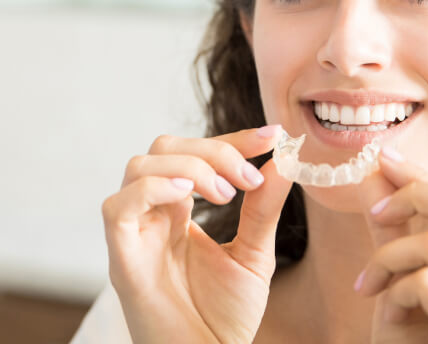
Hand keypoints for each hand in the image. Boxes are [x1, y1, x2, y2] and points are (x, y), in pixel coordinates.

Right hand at [102, 126, 291, 343]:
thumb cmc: (226, 316)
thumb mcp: (254, 253)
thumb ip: (264, 208)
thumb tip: (284, 161)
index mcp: (181, 211)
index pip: (197, 153)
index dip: (233, 139)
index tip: (272, 136)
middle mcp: (154, 215)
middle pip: (165, 148)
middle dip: (214, 150)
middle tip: (248, 178)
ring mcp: (135, 234)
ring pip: (140, 166)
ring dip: (190, 167)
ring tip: (225, 194)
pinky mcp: (122, 258)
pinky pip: (118, 206)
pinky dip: (153, 188)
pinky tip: (188, 197)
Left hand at [356, 148, 427, 343]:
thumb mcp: (405, 284)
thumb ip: (395, 232)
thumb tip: (374, 174)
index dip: (426, 177)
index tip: (385, 159)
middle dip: (416, 194)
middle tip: (376, 213)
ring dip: (389, 258)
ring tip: (370, 286)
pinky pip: (427, 281)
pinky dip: (395, 289)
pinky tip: (385, 313)